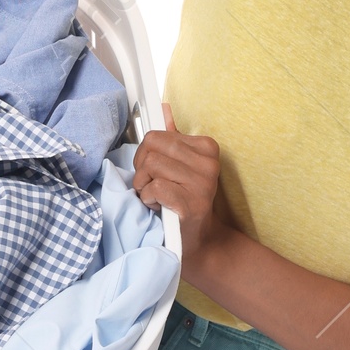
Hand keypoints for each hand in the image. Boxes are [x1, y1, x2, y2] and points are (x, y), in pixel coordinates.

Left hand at [132, 107, 225, 271]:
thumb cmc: (185, 201)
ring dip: (143, 185)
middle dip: (142, 168)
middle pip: (151, 147)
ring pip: (150, 166)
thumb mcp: (181, 167)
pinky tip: (158, 206)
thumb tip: (164, 109)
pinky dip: (148, 198)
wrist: (199, 240)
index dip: (147, 153)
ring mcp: (202, 184)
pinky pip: (154, 188)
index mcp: (207, 147)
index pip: (158, 135)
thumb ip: (174, 139)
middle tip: (150, 184)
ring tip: (155, 196)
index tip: (156, 170)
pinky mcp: (192, 204)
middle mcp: (208, 163)